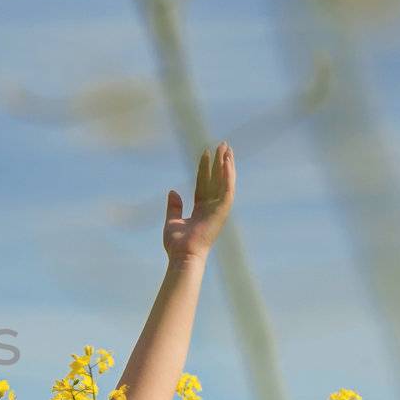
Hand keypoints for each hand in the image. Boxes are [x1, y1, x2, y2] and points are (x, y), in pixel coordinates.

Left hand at [164, 141, 234, 262]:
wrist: (182, 256)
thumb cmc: (177, 244)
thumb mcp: (171, 221)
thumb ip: (174, 206)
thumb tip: (172, 191)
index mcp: (201, 210)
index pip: (204, 183)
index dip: (204, 168)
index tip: (205, 152)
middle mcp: (212, 207)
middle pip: (216, 179)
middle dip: (219, 161)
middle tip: (222, 144)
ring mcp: (218, 209)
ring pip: (224, 182)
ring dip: (226, 164)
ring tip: (226, 148)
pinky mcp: (222, 211)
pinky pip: (227, 189)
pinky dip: (228, 176)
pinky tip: (227, 162)